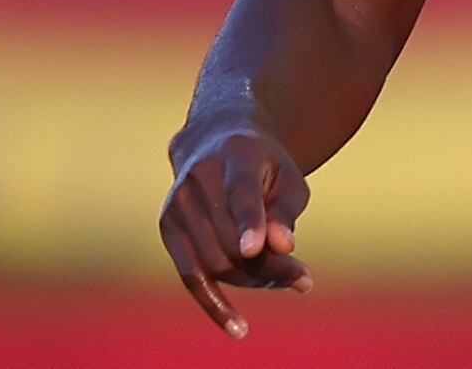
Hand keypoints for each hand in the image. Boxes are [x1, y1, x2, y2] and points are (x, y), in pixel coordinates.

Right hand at [160, 124, 314, 337]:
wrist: (215, 143)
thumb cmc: (264, 166)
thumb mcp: (288, 177)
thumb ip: (286, 210)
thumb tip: (282, 247)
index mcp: (236, 155)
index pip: (242, 193)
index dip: (248, 221)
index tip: (254, 248)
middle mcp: (199, 177)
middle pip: (233, 239)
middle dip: (270, 265)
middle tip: (302, 278)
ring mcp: (178, 202)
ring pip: (217, 262)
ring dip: (254, 280)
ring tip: (286, 279)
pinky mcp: (168, 226)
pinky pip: (191, 276)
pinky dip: (215, 303)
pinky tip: (238, 328)